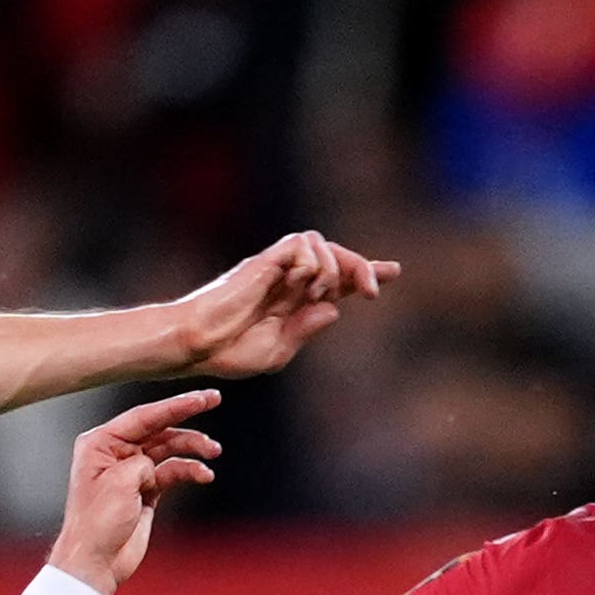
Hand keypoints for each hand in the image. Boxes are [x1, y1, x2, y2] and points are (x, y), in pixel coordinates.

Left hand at [45, 390, 222, 593]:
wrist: (96, 562)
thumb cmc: (96, 523)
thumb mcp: (119, 484)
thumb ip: (140, 463)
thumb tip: (153, 463)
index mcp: (100, 443)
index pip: (144, 416)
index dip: (175, 406)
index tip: (202, 398)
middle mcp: (115, 452)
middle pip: (158, 428)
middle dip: (188, 418)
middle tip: (214, 401)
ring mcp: (132, 471)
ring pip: (169, 450)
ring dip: (192, 449)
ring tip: (214, 452)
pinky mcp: (145, 490)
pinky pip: (172, 472)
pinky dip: (189, 472)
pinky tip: (204, 475)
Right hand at [167, 232, 395, 378]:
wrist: (200, 343)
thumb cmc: (230, 351)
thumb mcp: (278, 350)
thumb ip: (306, 329)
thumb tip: (334, 309)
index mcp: (295, 302)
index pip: (338, 279)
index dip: (366, 272)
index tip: (394, 270)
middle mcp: (289, 280)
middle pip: (336, 255)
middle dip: (362, 268)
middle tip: (373, 293)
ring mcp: (277, 268)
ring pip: (320, 243)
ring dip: (331, 268)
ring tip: (314, 294)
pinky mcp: (264, 261)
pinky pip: (300, 244)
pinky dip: (311, 263)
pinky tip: (299, 284)